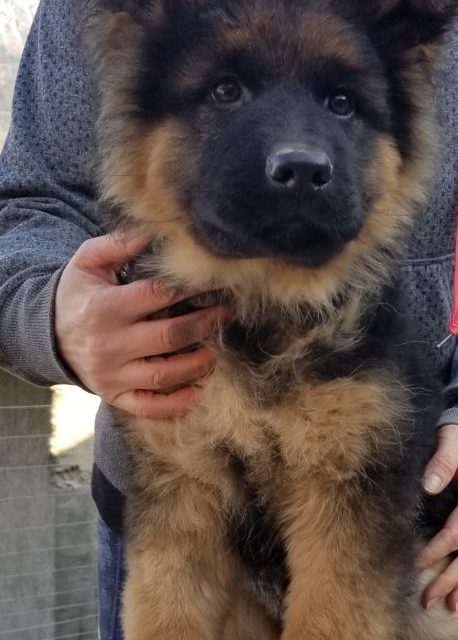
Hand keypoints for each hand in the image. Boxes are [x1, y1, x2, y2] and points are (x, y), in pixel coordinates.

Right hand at [55, 232, 229, 418]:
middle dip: (204, 324)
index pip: (156, 296)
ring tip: (219, 350)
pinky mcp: (114, 395)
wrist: (46, 334)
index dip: (188, 288)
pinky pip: (147, 405)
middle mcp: (109, 344)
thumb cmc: (77, 294)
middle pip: (168, 337)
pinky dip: (173, 404)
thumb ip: (117, 244)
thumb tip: (152, 233)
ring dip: (197, 364)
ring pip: (163, 375)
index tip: (213, 281)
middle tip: (228, 315)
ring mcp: (111, 374)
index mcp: (105, 308)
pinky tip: (197, 392)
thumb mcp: (87, 263)